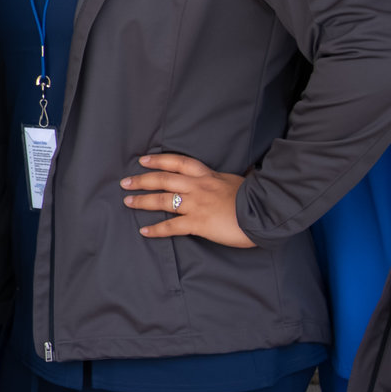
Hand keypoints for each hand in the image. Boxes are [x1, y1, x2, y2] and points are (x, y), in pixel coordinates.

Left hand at [122, 153, 252, 247]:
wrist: (265, 213)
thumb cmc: (256, 198)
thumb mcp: (238, 181)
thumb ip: (226, 179)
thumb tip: (232, 174)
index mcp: (208, 176)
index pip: (179, 162)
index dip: (159, 160)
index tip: (143, 160)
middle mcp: (198, 187)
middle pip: (164, 179)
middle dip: (142, 180)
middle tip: (125, 182)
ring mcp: (197, 205)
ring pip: (163, 200)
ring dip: (143, 201)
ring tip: (128, 202)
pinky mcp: (198, 223)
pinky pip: (172, 227)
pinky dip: (156, 229)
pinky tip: (144, 231)